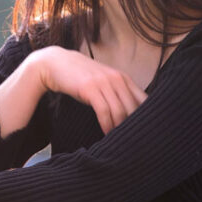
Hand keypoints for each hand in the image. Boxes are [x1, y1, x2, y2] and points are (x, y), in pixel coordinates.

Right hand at [30, 46, 145, 133]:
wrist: (55, 63)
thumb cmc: (79, 76)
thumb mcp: (102, 81)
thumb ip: (116, 92)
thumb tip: (128, 113)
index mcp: (122, 77)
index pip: (143, 99)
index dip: (145, 116)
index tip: (141, 129)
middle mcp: (116, 78)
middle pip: (133, 107)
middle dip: (132, 125)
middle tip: (130, 139)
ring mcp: (103, 82)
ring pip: (119, 111)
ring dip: (119, 128)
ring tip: (117, 138)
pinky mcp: (90, 88)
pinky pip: (104, 111)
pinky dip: (106, 125)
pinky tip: (106, 133)